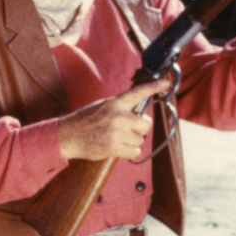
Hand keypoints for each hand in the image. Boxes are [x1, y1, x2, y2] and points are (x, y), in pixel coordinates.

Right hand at [57, 77, 171, 160]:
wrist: (68, 135)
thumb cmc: (86, 120)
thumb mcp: (103, 106)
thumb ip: (120, 107)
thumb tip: (139, 112)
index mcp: (114, 103)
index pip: (138, 93)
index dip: (154, 87)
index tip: (166, 83)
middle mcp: (118, 116)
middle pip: (145, 123)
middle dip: (141, 127)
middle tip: (130, 128)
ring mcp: (116, 133)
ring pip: (140, 139)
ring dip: (133, 140)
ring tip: (118, 138)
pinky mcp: (114, 148)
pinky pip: (135, 151)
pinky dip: (130, 152)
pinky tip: (119, 147)